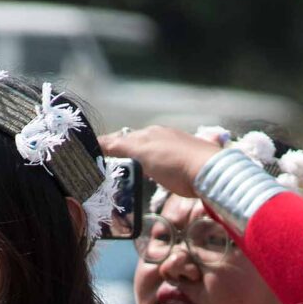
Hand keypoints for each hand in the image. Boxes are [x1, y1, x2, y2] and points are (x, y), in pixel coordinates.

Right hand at [98, 126, 220, 200]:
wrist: (210, 170)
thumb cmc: (176, 163)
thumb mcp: (143, 154)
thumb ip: (120, 147)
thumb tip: (101, 142)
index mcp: (148, 133)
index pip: (120, 138)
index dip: (105, 144)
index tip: (92, 150)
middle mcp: (161, 134)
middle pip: (134, 141)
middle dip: (120, 148)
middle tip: (107, 159)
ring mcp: (175, 145)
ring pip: (149, 147)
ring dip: (136, 154)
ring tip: (128, 164)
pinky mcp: (186, 157)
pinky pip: (162, 156)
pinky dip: (151, 160)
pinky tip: (154, 168)